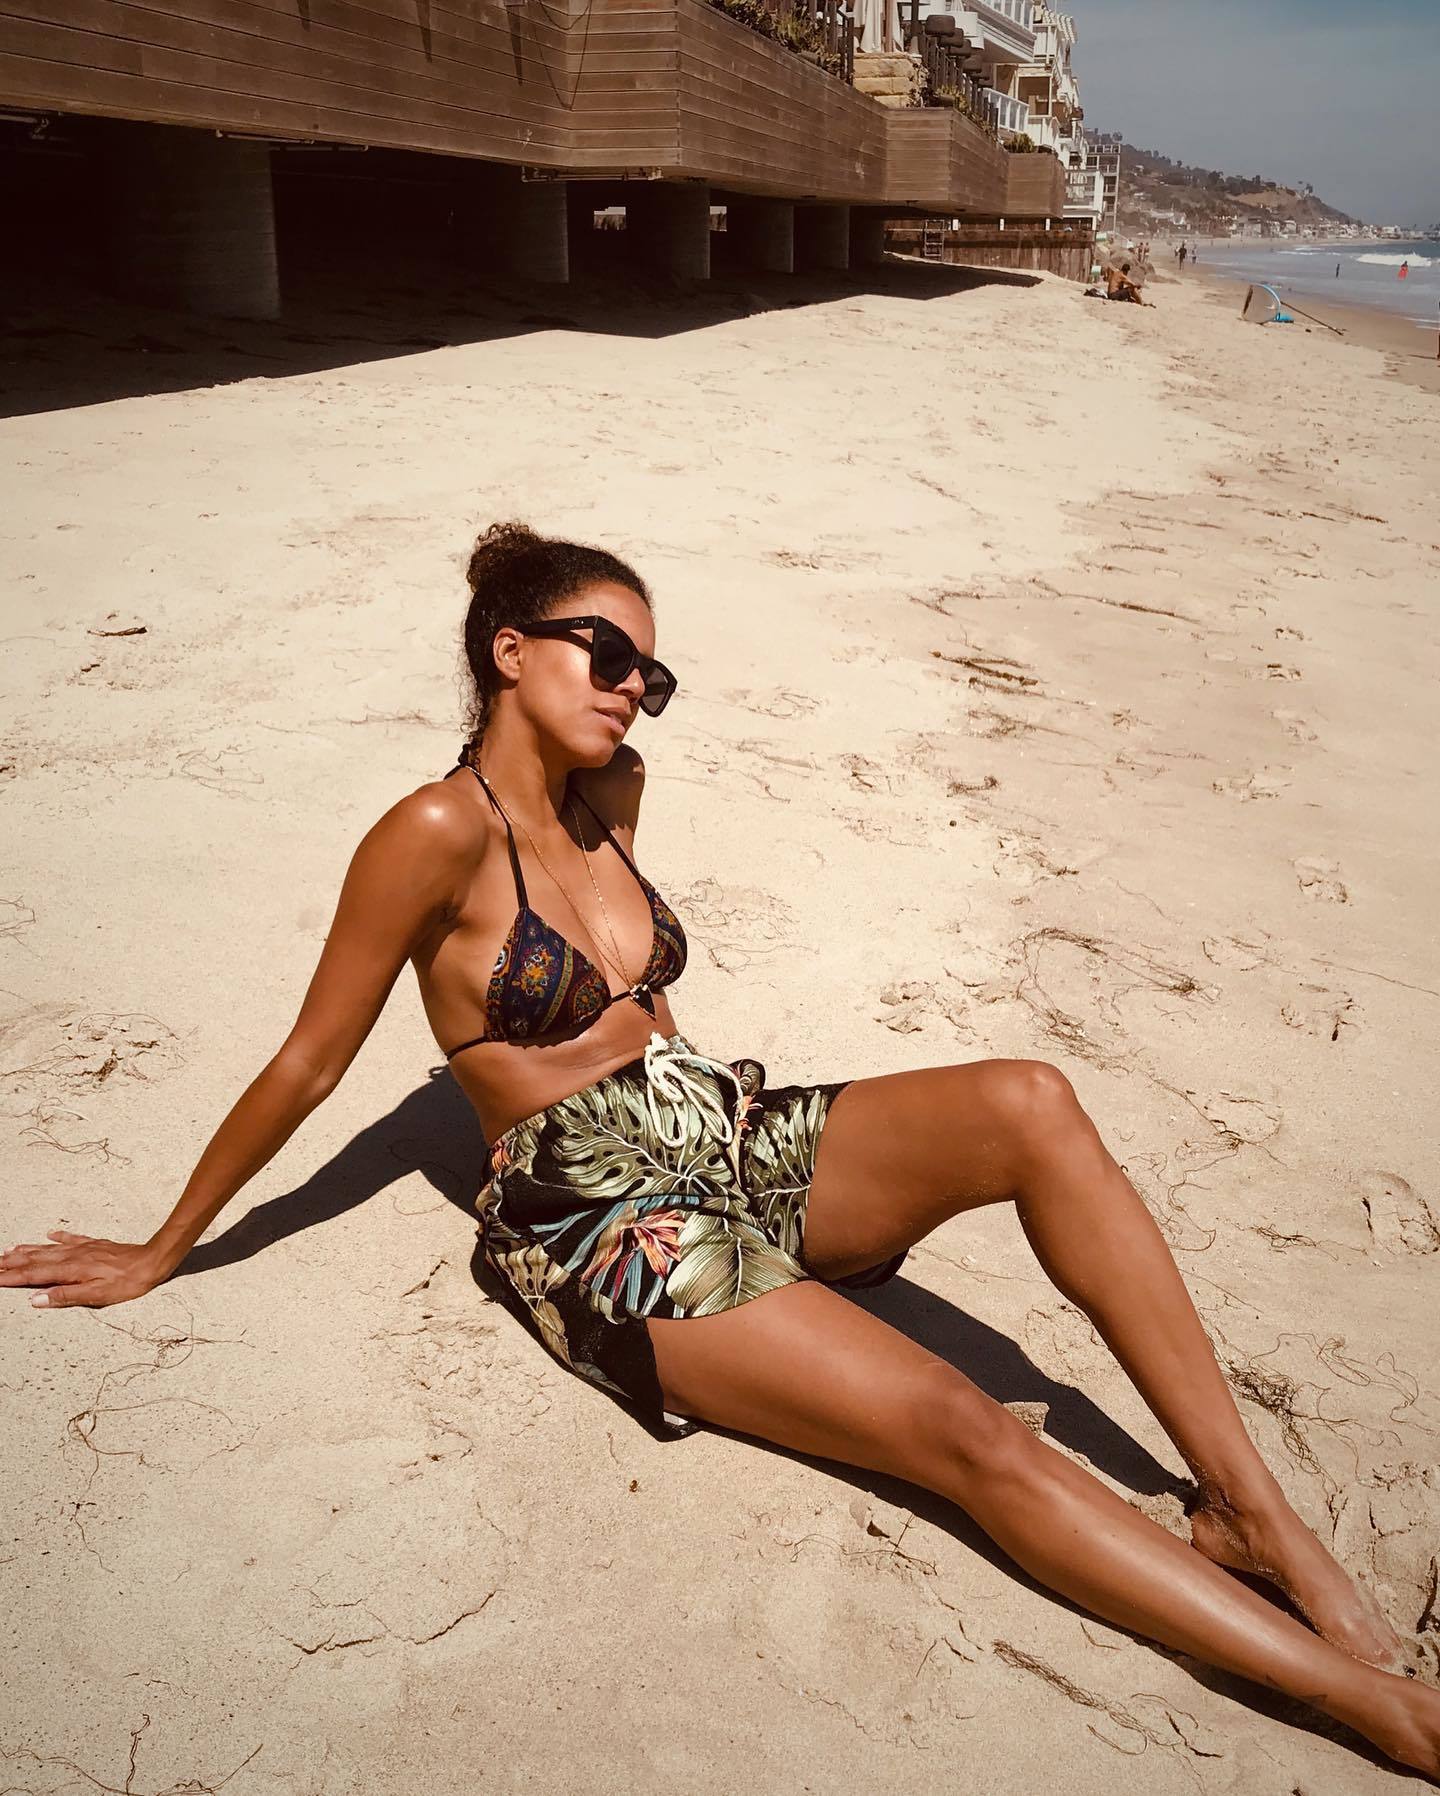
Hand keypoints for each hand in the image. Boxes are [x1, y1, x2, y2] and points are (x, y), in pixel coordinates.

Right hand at [0, 1231, 172, 1308]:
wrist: (151, 1260)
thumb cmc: (127, 1282)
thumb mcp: (97, 1296)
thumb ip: (65, 1297)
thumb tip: (36, 1299)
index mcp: (71, 1271)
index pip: (34, 1275)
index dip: (12, 1277)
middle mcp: (73, 1257)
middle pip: (36, 1260)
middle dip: (12, 1262)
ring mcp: (84, 1248)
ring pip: (49, 1248)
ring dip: (28, 1250)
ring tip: (9, 1250)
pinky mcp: (96, 1244)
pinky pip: (71, 1238)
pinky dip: (58, 1236)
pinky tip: (50, 1233)